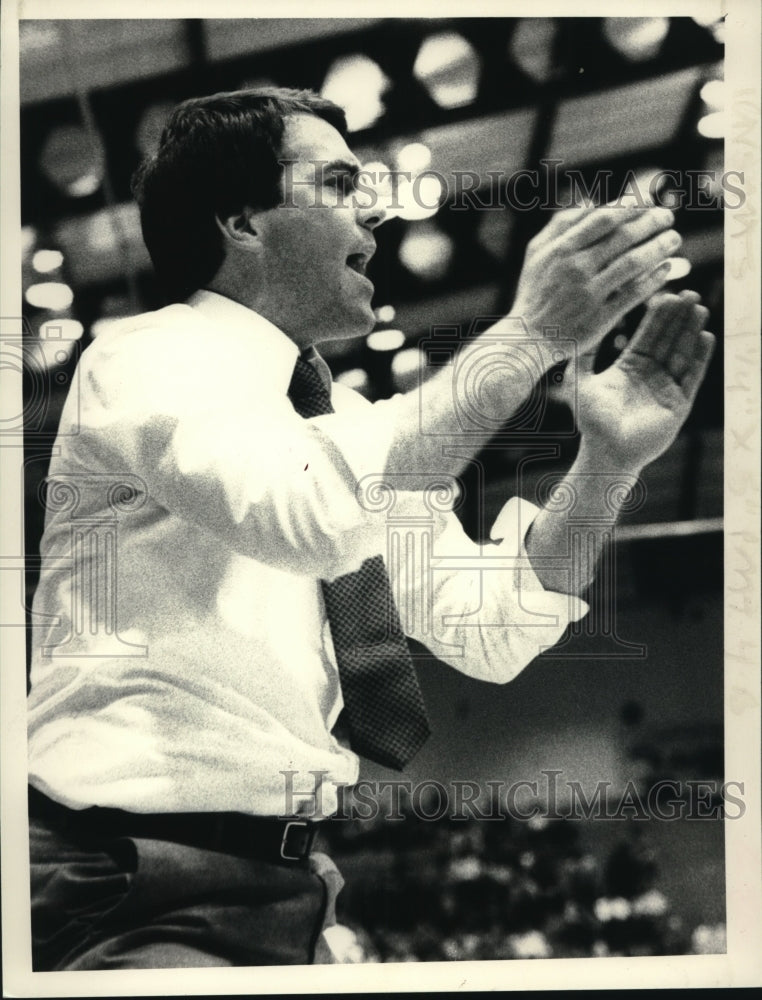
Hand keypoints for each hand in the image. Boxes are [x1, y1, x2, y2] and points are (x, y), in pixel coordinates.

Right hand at [511, 203, 684, 358]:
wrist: (527, 337)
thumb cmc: (534, 292)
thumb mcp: (536, 253)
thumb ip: (560, 225)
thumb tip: (590, 201)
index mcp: (560, 249)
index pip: (604, 218)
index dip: (631, 206)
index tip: (649, 200)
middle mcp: (575, 269)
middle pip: (623, 237)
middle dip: (651, 222)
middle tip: (668, 215)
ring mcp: (589, 294)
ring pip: (633, 263)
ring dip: (659, 247)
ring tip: (674, 239)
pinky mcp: (600, 318)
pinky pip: (634, 293)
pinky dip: (653, 279)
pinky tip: (666, 268)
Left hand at [574, 290, 714, 471]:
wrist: (605, 452)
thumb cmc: (591, 421)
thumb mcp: (579, 381)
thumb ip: (582, 355)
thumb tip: (578, 327)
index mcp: (630, 367)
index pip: (647, 335)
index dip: (657, 315)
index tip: (666, 293)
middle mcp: (651, 375)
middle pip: (668, 339)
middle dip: (678, 317)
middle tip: (689, 293)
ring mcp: (666, 388)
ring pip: (683, 353)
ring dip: (691, 331)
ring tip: (699, 308)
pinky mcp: (679, 403)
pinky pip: (692, 376)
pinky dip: (700, 357)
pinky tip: (706, 337)